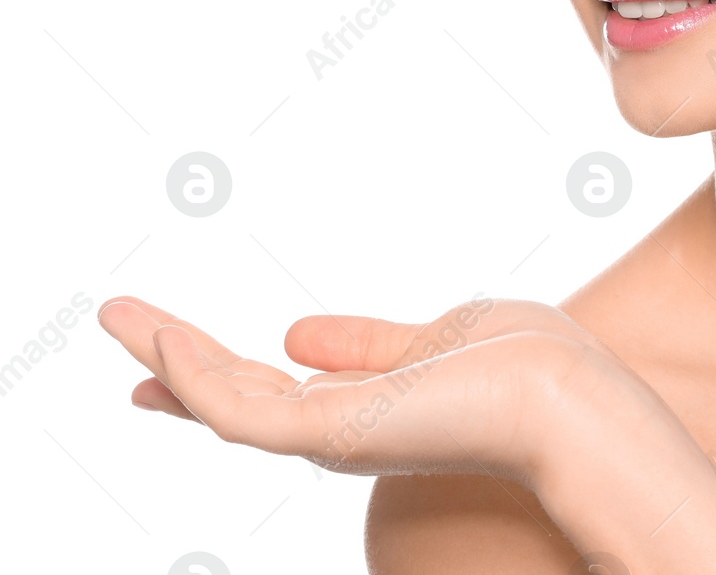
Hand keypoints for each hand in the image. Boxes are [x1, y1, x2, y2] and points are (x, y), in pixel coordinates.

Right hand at [98, 293, 598, 482]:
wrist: (564, 396)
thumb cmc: (522, 367)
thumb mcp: (431, 340)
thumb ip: (367, 345)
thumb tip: (296, 333)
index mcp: (363, 410)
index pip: (270, 392)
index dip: (213, 371)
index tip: (164, 347)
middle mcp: (339, 432)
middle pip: (233, 399)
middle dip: (172, 363)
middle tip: (115, 320)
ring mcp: (332, 438)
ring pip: (223, 404)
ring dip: (167, 357)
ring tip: (116, 314)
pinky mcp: (333, 436)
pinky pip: (242, 411)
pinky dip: (196, 376)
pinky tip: (165, 338)